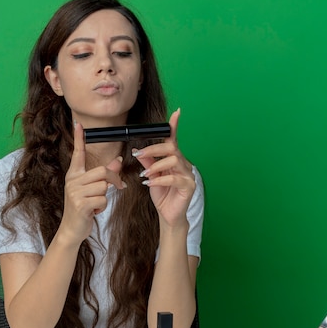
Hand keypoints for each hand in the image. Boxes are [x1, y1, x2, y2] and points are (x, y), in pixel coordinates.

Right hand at [60, 122, 125, 244]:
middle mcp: (72, 181)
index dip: (79, 139)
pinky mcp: (80, 204)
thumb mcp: (92, 190)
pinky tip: (93, 212)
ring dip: (105, 197)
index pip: (77, 154)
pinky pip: (102, 200)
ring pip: (104, 187)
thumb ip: (103, 175)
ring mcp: (75, 193)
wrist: (71, 230)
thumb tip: (117, 161)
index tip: (78, 124)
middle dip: (114, 180)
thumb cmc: (83, 208)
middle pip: (102, 171)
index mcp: (74, 175)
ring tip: (95, 204)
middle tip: (119, 187)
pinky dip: (103, 207)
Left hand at [133, 109, 195, 226]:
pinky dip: (160, 180)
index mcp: (174, 159)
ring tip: (145, 174)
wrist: (168, 214)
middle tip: (140, 154)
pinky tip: (150, 183)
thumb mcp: (150, 175)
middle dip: (154, 149)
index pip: (173, 140)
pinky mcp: (189, 186)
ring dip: (156, 166)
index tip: (176, 113)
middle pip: (171, 149)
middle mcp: (183, 164)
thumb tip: (137, 149)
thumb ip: (146, 161)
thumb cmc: (162, 194)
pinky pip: (175, 178)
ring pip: (174, 161)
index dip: (174, 126)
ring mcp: (188, 174)